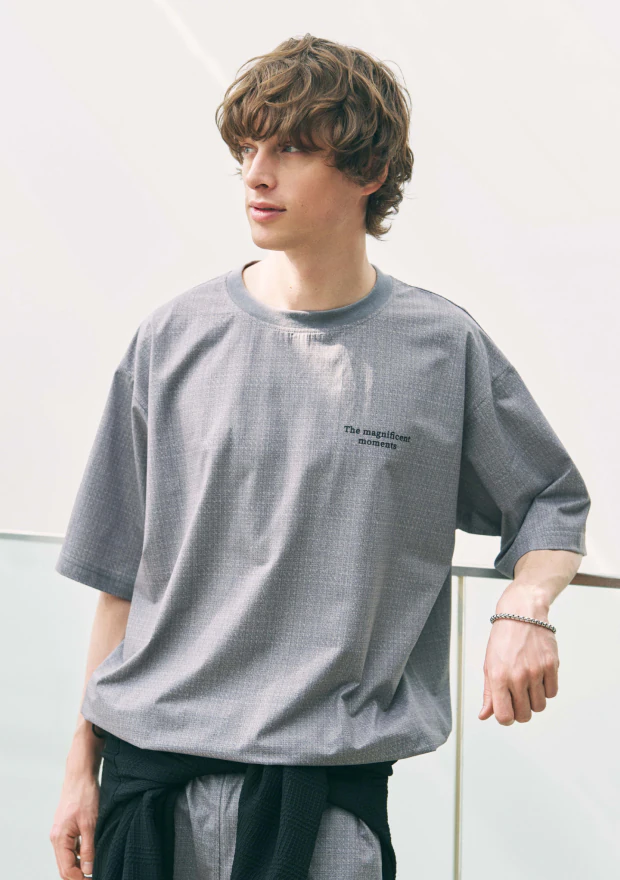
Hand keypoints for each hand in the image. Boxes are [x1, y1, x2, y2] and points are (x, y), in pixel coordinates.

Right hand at [49, 770, 99, 878]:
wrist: (80, 776)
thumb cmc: (84, 796)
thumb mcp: (91, 824)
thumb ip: (89, 848)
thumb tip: (89, 869)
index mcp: (59, 838)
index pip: (67, 869)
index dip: (80, 878)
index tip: (93, 878)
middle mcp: (56, 838)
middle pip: (64, 867)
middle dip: (78, 875)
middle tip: (94, 876)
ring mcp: (60, 833)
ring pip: (67, 858)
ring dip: (78, 866)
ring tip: (94, 867)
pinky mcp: (65, 828)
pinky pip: (70, 848)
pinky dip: (78, 855)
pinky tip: (90, 854)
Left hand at [478, 606, 559, 724]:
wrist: (521, 614)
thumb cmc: (503, 640)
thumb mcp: (489, 665)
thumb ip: (489, 693)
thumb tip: (484, 715)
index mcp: (498, 677)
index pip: (505, 716)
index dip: (506, 718)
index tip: (507, 711)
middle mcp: (518, 676)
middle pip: (524, 715)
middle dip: (520, 711)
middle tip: (518, 697)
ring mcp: (536, 671)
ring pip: (540, 706)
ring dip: (534, 700)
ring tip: (528, 684)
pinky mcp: (551, 666)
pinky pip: (552, 693)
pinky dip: (546, 689)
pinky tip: (538, 677)